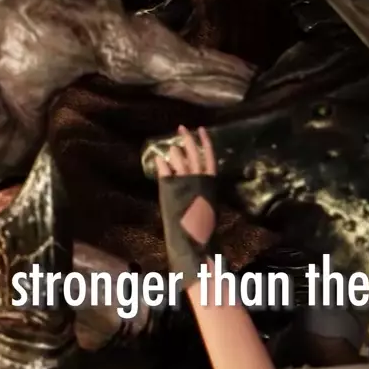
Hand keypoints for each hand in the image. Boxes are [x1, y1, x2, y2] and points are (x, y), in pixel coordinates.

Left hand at [148, 126, 219, 279]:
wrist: (193, 240)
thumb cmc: (203, 227)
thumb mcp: (207, 205)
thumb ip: (202, 191)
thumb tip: (198, 181)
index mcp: (210, 183)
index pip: (210, 157)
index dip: (205, 142)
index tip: (202, 129)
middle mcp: (198, 180)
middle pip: (193, 154)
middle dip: (187, 139)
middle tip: (181, 127)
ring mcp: (184, 184)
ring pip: (179, 161)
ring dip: (174, 152)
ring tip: (171, 146)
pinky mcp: (170, 191)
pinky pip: (165, 173)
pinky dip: (161, 165)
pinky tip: (158, 160)